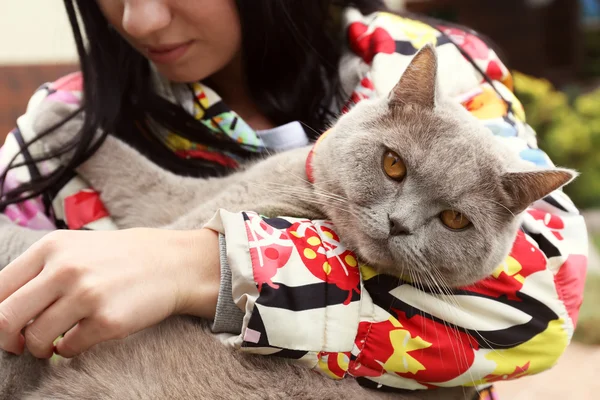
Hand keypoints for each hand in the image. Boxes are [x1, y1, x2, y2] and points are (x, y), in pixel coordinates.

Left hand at [0, 228, 219, 358]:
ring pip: (36, 339)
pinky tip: (83, 337)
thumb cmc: (120, 258)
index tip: (8, 326)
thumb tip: (4, 307)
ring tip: (54, 343)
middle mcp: (65, 269)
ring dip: (40, 348)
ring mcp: (87, 295)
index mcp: (51, 247)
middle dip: (9, 340)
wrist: (171, 263)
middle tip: (21, 344)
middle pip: (6, 319)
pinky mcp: (107, 321)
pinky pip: (69, 349)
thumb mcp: (76, 248)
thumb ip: (39, 270)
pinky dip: (70, 350)